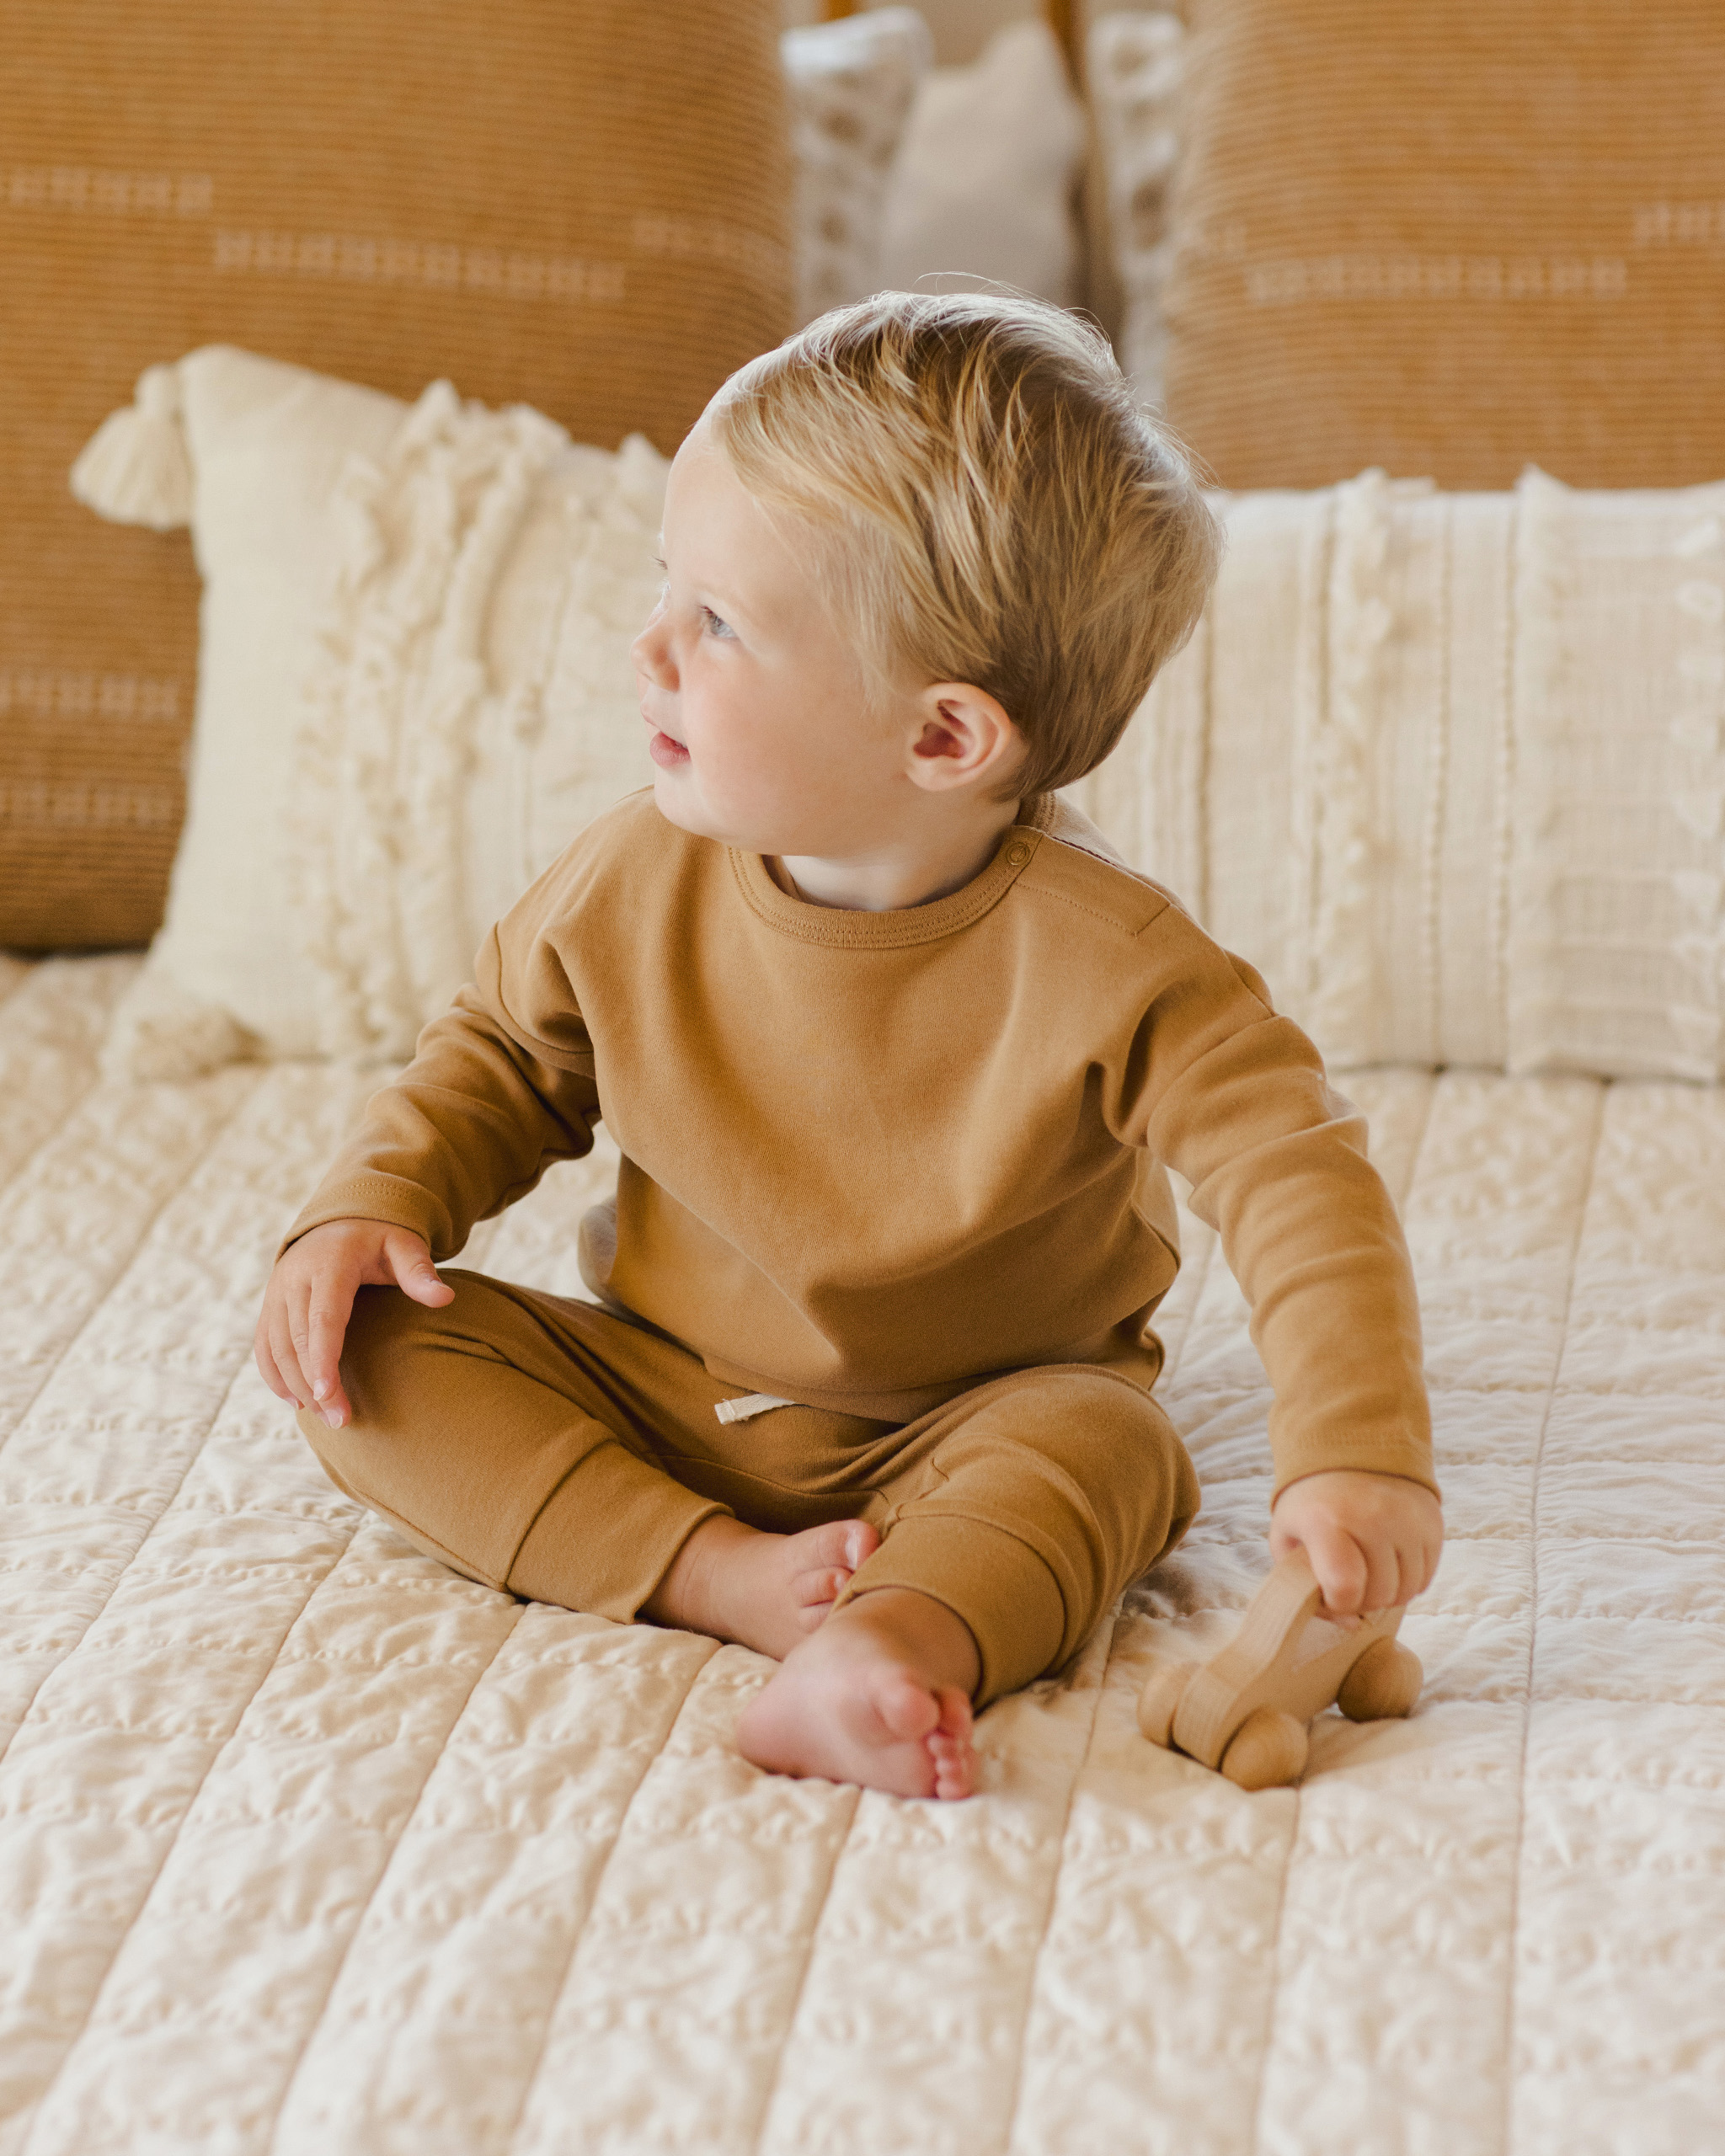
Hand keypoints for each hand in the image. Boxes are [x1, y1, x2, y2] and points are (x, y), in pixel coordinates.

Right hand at [254, 1218, 452, 1429]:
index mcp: (330, 1263)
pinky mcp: (270, 1304)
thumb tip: (445, 1298)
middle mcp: (295, 1277)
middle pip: (297, 1339)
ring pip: (276, 1346)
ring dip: (295, 1386)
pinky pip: (263, 1345)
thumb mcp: (404, 1246)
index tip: (329, 1394)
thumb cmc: (380, 1239)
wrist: (340, 1221)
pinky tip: (296, 1401)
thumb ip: (420, 1271)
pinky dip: (274, 1375)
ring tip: (325, 1418)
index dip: (323, 1358)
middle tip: (339, 1421)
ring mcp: (277, 1291)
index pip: (322, 1317)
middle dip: (314, 1384)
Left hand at [1269, 1469, 1441, 1625]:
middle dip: (1361, 1600)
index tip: (1328, 1590)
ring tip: (1367, 1569)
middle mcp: (1372, 1518)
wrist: (1350, 1453)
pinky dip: (1407, 1581)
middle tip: (1348, 1578)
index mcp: (1327, 1521)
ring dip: (1386, 1593)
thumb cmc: (1312, 1506)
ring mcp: (1407, 1519)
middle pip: (1378, 1596)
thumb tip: (1353, 1625)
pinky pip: (1425, 1578)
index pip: (1345, 1588)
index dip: (1337, 1604)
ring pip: (1406, 1592)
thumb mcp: (1288, 1538)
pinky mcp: (1431, 1523)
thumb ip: (1305, 1588)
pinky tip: (1387, 1561)